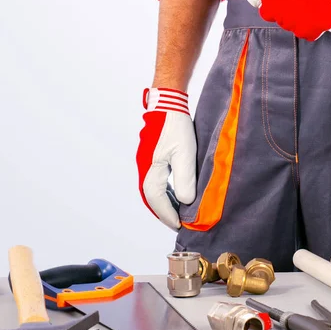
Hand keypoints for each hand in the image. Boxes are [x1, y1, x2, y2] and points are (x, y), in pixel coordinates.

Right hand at [136, 87, 196, 229]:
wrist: (167, 104)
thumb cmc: (176, 126)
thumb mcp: (185, 153)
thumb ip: (184, 179)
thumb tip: (185, 201)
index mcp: (150, 169)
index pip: (156, 200)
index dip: (168, 214)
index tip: (179, 225)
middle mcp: (144, 168)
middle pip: (151, 198)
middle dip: (163, 212)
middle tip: (177, 223)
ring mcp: (146, 162)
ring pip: (152, 190)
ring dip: (163, 203)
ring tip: (177, 212)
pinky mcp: (151, 157)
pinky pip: (155, 181)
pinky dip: (164, 192)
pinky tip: (175, 194)